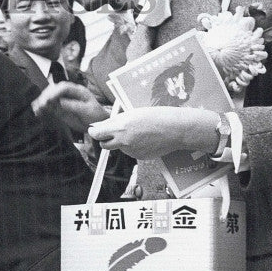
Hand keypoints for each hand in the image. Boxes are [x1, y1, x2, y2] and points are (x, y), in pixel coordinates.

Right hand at [31, 82, 109, 133]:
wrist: (97, 123)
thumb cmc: (95, 115)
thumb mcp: (87, 110)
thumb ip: (74, 106)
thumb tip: (60, 102)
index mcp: (77, 90)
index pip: (64, 87)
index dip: (55, 92)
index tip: (49, 100)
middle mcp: (69, 93)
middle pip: (54, 90)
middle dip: (46, 96)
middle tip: (41, 105)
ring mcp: (63, 100)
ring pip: (49, 97)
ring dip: (42, 102)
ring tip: (37, 109)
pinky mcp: (59, 108)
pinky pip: (49, 106)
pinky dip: (42, 108)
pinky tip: (37, 112)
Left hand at [87, 107, 219, 159]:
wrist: (176, 129)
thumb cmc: (156, 116)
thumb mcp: (132, 113)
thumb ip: (114, 121)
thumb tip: (98, 126)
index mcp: (121, 127)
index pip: (96, 134)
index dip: (94, 131)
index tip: (95, 129)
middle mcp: (124, 141)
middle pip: (103, 144)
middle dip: (105, 139)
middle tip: (111, 132)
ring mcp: (131, 151)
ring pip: (118, 148)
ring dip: (121, 141)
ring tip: (137, 132)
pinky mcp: (139, 157)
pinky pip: (130, 151)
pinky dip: (133, 146)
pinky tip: (145, 139)